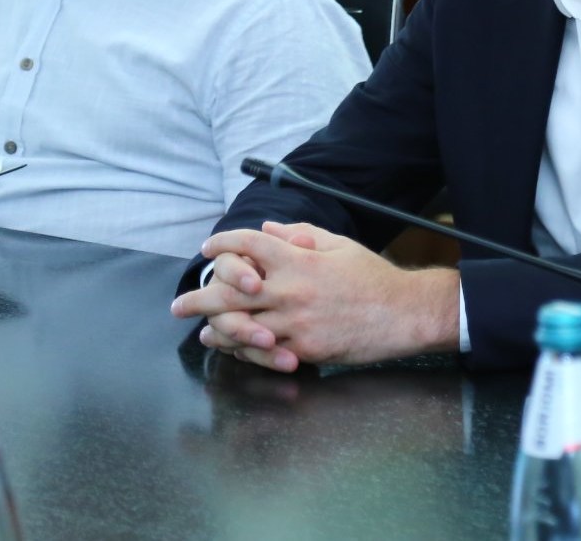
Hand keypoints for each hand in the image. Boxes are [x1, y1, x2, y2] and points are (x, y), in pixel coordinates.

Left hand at [171, 221, 459, 371]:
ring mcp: (294, 324)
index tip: (208, 247)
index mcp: (297, 260)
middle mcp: (289, 291)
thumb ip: (298, 234)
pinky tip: (230, 347)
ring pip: (240, 327)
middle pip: (229, 292)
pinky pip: (262, 351)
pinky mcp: (302, 350)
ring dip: (214, 328)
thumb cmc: (371, 276)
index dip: (222, 243)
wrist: (402, 313)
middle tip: (178, 305)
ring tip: (200, 330)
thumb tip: (268, 228)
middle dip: (199, 297)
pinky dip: (241, 349)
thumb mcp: (336, 244)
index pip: (248, 245)